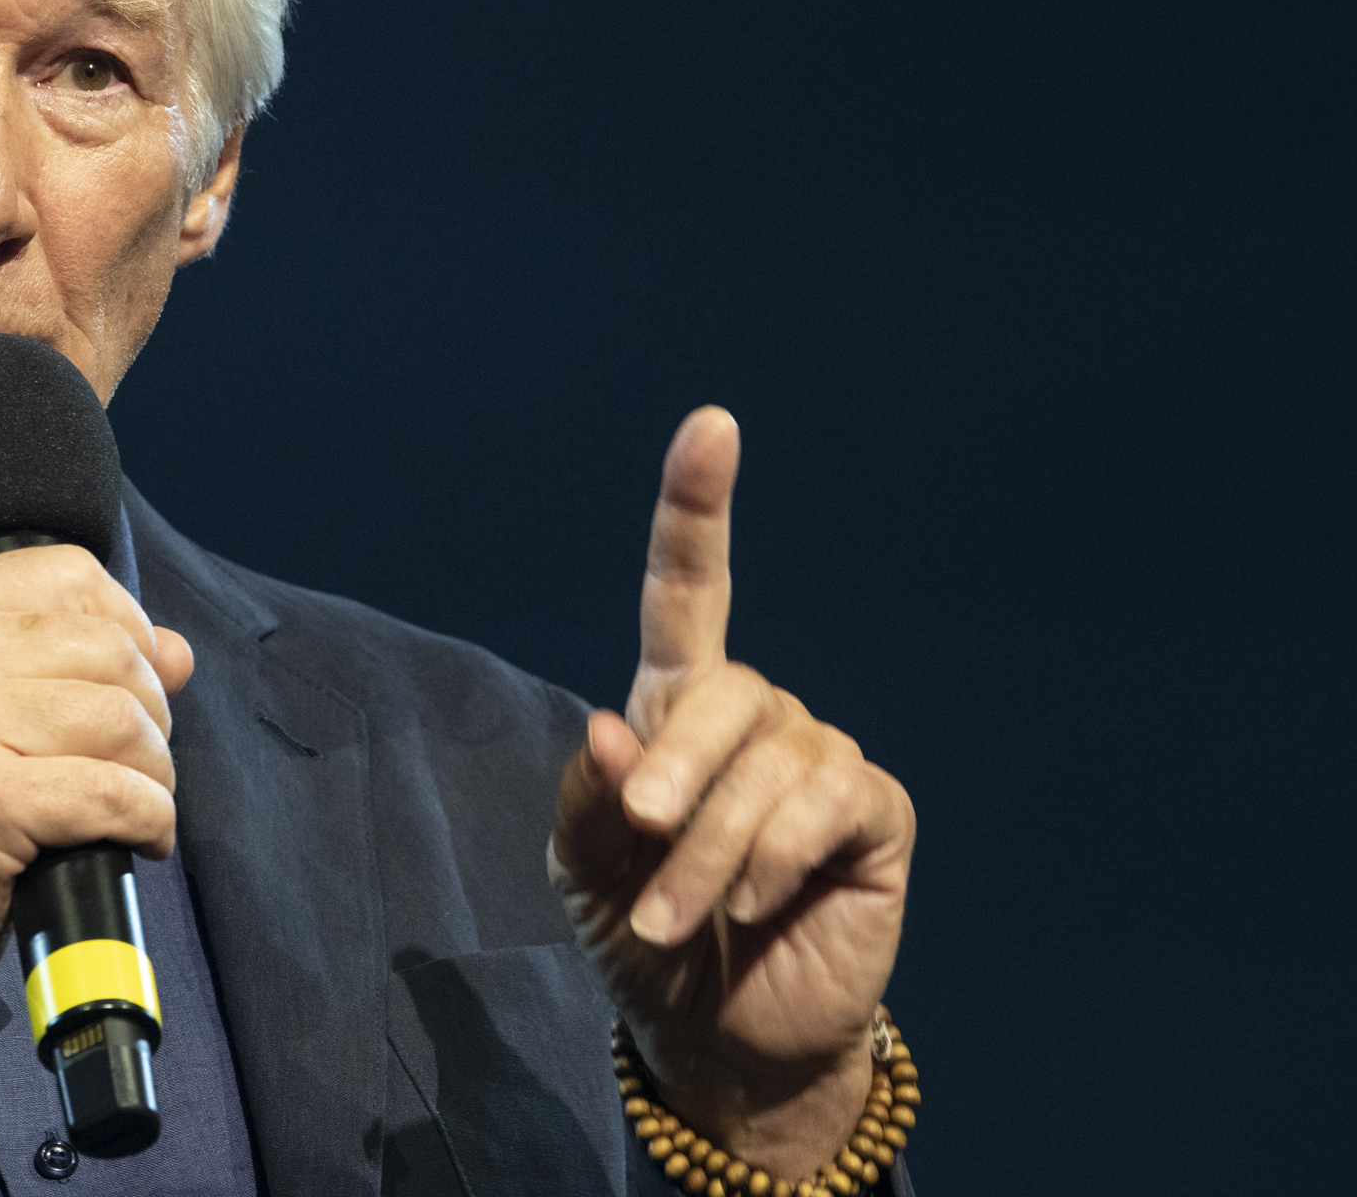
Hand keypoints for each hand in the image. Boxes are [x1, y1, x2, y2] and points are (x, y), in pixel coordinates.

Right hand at [0, 543, 194, 1013]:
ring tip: (131, 806)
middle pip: (111, 649)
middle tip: (130, 766)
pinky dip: (149, 821)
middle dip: (150, 714)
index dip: (127, 631)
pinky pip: (114, 794)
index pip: (72, 576)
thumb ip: (72, 662)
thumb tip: (176, 651)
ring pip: (122, 719)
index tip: (125, 690)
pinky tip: (138, 840)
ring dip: (154, 774)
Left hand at [549, 409, 915, 1179]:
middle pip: (725, 690)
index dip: (699, 506)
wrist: (719, 1033)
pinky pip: (826, 807)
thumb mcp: (586, 872)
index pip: (689, 589)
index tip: (713, 426)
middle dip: (676, 772)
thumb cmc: (644, 935)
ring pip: (768, 766)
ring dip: (713, 851)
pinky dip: (775, 861)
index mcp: (674, 707)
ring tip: (685, 917)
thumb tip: (610, 727)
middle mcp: (756, 717)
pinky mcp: (873, 816)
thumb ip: (590, 800)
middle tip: (645, 843)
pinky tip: (761, 906)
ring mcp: (821, 760)